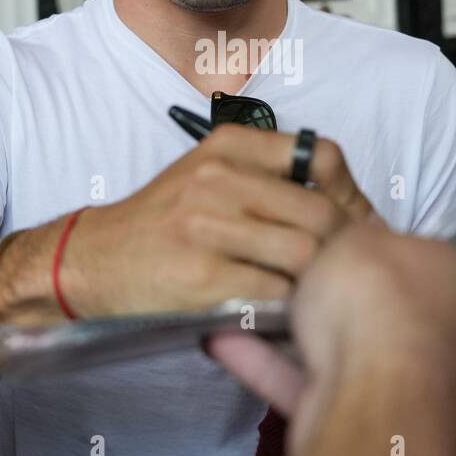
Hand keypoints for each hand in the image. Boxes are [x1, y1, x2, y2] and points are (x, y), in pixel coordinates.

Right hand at [61, 125, 374, 316]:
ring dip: (319, 280)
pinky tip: (287, 310)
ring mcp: (209, 227)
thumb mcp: (209, 172)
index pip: (321, 157)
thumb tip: (347, 199)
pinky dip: (290, 305)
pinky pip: (275, 292)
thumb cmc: (164, 219)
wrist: (95, 260)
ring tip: (320, 292)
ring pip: (304, 254)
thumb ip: (268, 173)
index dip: (350, 194)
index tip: (360, 222)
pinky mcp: (203, 275)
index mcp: (228, 146)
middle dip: (345, 246)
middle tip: (352, 269)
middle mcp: (219, 178)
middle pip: (320, 212)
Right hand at [208, 223, 455, 455]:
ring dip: (290, 334)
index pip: (415, 255)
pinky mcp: (367, 427)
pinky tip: (222, 341)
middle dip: (329, 298)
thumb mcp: (356, 237)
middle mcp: (446, 336)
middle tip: (278, 275)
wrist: (375, 395)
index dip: (369, 247)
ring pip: (343, 352)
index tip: (324, 240)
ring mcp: (411, 389)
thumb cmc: (377, 297)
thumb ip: (354, 235)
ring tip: (238, 305)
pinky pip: (314, 386)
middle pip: (379, 309)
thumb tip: (358, 239)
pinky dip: (271, 366)